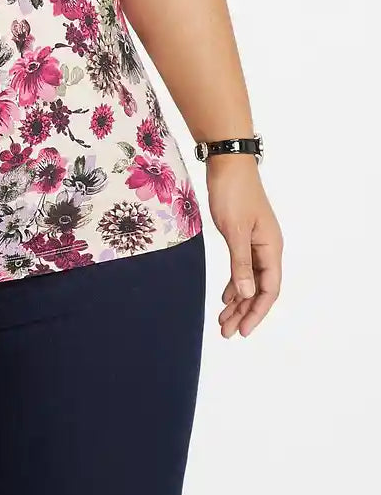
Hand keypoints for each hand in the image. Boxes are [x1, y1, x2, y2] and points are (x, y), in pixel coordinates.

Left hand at [206, 155, 282, 337]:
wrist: (228, 162)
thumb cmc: (233, 192)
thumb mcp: (235, 230)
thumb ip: (240, 263)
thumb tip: (245, 295)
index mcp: (271, 248)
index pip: (269, 289)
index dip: (257, 312)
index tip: (243, 331)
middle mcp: (267, 247)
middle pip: (259, 288)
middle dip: (244, 312)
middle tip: (227, 332)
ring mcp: (255, 241)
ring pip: (249, 279)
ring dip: (238, 300)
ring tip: (223, 320)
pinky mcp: (243, 235)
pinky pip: (242, 266)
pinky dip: (234, 282)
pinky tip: (226, 296)